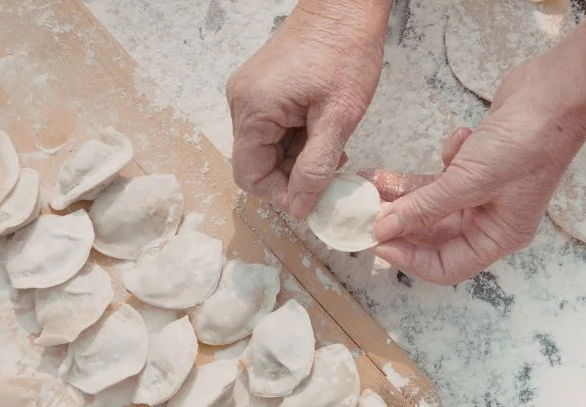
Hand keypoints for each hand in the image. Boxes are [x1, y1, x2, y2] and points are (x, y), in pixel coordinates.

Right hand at [227, 0, 389, 217]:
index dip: (280, 194)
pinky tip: (321, 131)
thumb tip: (300, 207)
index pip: (250, 176)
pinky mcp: (261, 88)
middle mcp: (241, 103)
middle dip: (292, 175)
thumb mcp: (337, 118)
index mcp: (253, 110)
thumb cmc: (344, 52)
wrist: (344, 7)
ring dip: (297, 158)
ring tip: (330, 147)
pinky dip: (295, 139)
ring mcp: (249, 94)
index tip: (312, 198)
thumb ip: (316, 167)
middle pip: (257, 163)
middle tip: (329, 173)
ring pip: (266, 148)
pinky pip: (271, 128)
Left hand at [371, 28, 585, 283]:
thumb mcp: (468, 181)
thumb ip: (423, 207)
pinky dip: (442, 160)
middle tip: (365, 208)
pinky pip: (446, 174)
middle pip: (433, 235)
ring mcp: (486, 192)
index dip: (409, 259)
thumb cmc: (525, 142)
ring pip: (433, 201)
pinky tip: (458, 139)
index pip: (446, 267)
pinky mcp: (480, 164)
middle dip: (400, 220)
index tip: (377, 242)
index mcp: (498, 237)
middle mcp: (492, 220)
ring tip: (374, 178)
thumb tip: (382, 229)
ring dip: (406, 191)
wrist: (558, 91)